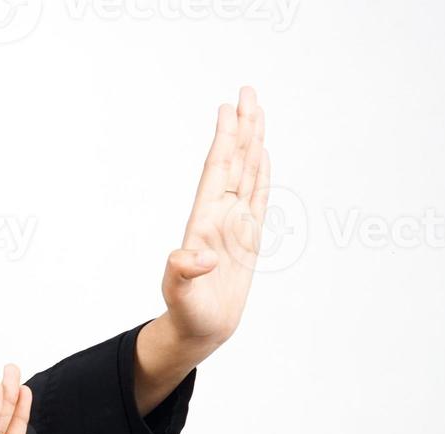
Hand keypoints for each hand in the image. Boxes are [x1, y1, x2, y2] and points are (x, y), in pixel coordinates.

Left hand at [159, 85, 270, 348]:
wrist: (199, 331)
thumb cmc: (188, 314)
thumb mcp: (181, 295)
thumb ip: (182, 274)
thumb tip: (194, 258)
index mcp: (205, 223)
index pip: (218, 172)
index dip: (224, 140)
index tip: (227, 108)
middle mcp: (219, 217)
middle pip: (234, 162)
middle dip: (241, 127)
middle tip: (247, 90)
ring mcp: (234, 225)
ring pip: (247, 173)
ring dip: (253, 143)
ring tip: (258, 110)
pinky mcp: (248, 238)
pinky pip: (258, 197)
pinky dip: (262, 173)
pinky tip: (264, 154)